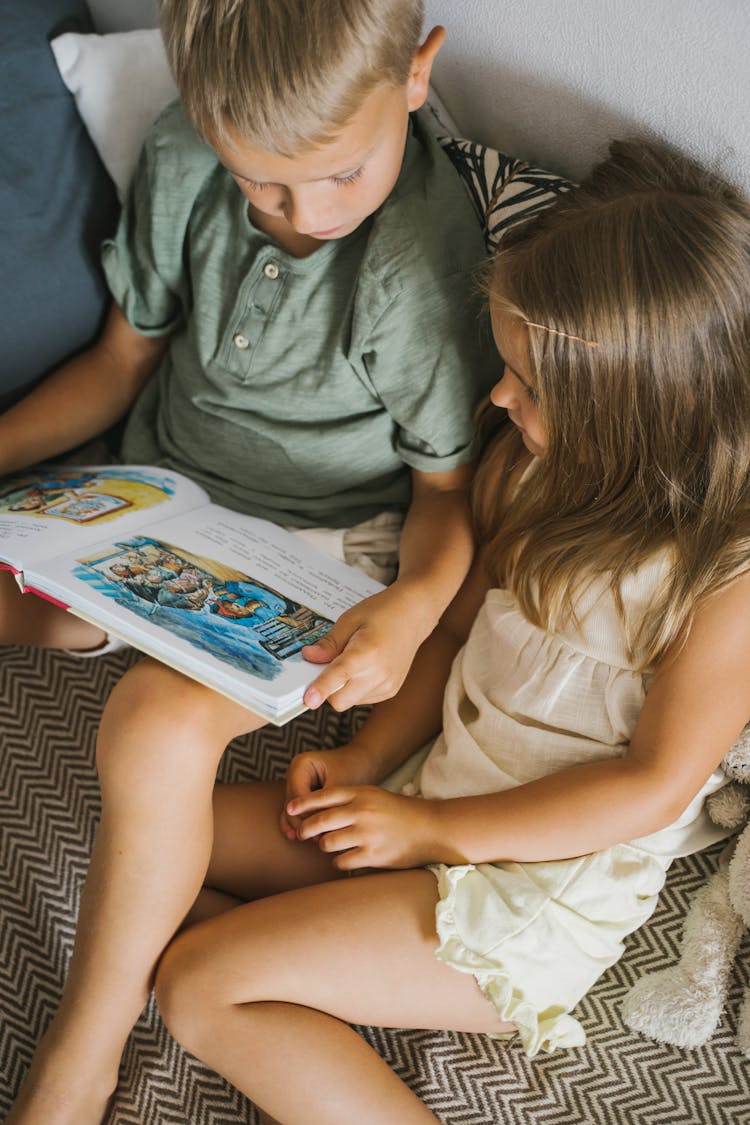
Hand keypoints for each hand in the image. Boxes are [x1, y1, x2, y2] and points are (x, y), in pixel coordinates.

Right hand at [281, 744, 373, 840]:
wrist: (361, 762)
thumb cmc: (353, 769)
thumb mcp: (341, 784)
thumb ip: (328, 804)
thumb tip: (319, 829)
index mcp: (301, 765)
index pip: (298, 796)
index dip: (307, 815)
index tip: (321, 830)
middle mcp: (294, 773)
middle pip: (291, 805)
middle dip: (303, 823)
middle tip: (319, 839)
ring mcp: (295, 784)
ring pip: (292, 811)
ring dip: (302, 826)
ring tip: (317, 840)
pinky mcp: (300, 795)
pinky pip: (296, 812)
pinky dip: (300, 824)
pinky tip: (301, 839)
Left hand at [287, 785, 438, 870]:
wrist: (431, 828)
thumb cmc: (399, 812)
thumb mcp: (374, 795)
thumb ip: (349, 799)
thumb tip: (316, 808)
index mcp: (361, 793)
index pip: (323, 796)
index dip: (302, 803)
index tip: (288, 809)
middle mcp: (362, 812)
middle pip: (319, 822)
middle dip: (305, 829)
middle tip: (301, 834)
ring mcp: (367, 834)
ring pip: (327, 843)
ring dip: (324, 846)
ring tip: (329, 846)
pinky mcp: (373, 855)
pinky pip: (342, 861)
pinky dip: (339, 861)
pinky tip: (345, 858)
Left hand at [301, 583, 433, 710]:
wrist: (414, 615)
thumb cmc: (382, 612)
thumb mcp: (349, 619)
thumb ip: (329, 642)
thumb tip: (309, 657)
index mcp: (367, 653)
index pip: (338, 677)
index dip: (320, 689)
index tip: (308, 699)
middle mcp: (379, 674)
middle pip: (339, 700)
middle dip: (328, 688)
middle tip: (329, 664)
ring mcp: (387, 685)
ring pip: (349, 701)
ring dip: (342, 688)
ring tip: (353, 660)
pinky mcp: (390, 690)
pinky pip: (361, 698)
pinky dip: (355, 688)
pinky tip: (364, 667)